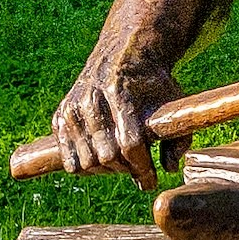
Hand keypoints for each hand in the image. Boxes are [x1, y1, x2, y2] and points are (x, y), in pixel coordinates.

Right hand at [49, 55, 186, 189]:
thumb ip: (178, 138)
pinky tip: (102, 158)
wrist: (123, 57)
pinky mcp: (60, 117)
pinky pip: (69, 159)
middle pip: (107, 157)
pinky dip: (86, 167)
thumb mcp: (173, 104)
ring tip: (120, 162)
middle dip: (126, 170)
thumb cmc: (151, 86)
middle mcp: (92, 101)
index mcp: (122, 95)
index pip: (129, 145)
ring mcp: (72, 109)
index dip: (141, 169)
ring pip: (86, 163)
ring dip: (106, 171)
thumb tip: (169, 169)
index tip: (150, 182)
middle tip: (136, 168)